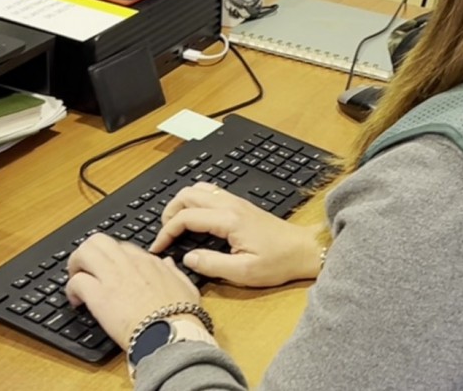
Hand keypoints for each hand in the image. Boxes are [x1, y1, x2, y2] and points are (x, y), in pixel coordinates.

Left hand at [66, 233, 201, 349]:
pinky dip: (71, 290)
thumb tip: (167, 262)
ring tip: (76, 280)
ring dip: (76, 265)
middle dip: (87, 252)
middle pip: (98, 241)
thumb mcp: (185, 286)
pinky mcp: (99, 295)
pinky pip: (76, 281)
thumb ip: (173, 271)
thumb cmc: (181, 315)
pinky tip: (76, 302)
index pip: (121, 246)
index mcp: (147, 261)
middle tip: (84, 269)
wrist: (172, 333)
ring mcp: (113, 277)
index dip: (111, 257)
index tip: (108, 270)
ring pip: (84, 252)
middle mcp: (128, 263)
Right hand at [150, 182, 321, 287]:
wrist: (304, 250)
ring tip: (175, 225)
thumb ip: (212, 265)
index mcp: (228, 220)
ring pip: (198, 189)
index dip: (166, 231)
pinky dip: (193, 202)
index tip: (158, 247)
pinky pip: (209, 193)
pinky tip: (194, 219)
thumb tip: (187, 258)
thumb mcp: (244, 272)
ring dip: (181, 203)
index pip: (186, 217)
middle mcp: (230, 205)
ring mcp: (236, 202)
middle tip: (163, 234)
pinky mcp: (240, 205)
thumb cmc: (279, 262)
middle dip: (169, 212)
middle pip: (187, 194)